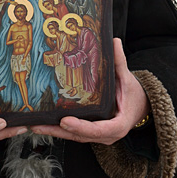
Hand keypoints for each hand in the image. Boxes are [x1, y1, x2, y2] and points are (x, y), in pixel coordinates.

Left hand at [31, 38, 150, 144]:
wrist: (140, 106)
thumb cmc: (133, 93)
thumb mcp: (127, 78)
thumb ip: (119, 61)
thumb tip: (114, 41)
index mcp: (118, 125)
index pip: (99, 130)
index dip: (81, 126)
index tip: (65, 121)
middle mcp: (107, 135)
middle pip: (82, 135)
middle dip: (60, 130)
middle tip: (41, 124)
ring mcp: (99, 136)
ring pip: (76, 137)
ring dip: (55, 132)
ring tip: (36, 125)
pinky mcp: (92, 132)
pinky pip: (75, 133)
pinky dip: (60, 129)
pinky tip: (45, 123)